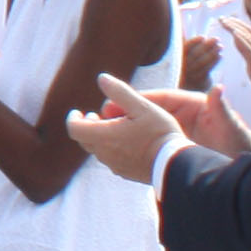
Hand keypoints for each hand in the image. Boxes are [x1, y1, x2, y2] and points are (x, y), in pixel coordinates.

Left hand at [66, 72, 183, 182]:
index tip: (78, 111)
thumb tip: (101, 78)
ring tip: (116, 127)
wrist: (176, 165)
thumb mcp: (142, 106)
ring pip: (98, 150)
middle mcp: (104, 154)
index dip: (73, 118)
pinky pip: (111, 159)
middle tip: (98, 117)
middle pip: (84, 140)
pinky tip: (128, 142)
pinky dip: (111, 148)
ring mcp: (115, 166)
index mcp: (103, 137)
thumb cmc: (159, 133)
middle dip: (88, 126)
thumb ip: (120, 92)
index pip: (74, 129)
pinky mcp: (125, 173)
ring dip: (100, 137)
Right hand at [176, 30, 222, 92]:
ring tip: (221, 46)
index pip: (184, 49)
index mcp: (176, 59)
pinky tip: (220, 56)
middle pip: (195, 55)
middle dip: (207, 46)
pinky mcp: (199, 82)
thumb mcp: (183, 55)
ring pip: (202, 63)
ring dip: (213, 53)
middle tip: (216, 39)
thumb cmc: (187, 65)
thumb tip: (182, 25)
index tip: (203, 36)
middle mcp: (181, 68)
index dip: (194, 42)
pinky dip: (214, 62)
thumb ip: (183, 42)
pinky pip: (207, 70)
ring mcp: (190, 76)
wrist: (189, 87)